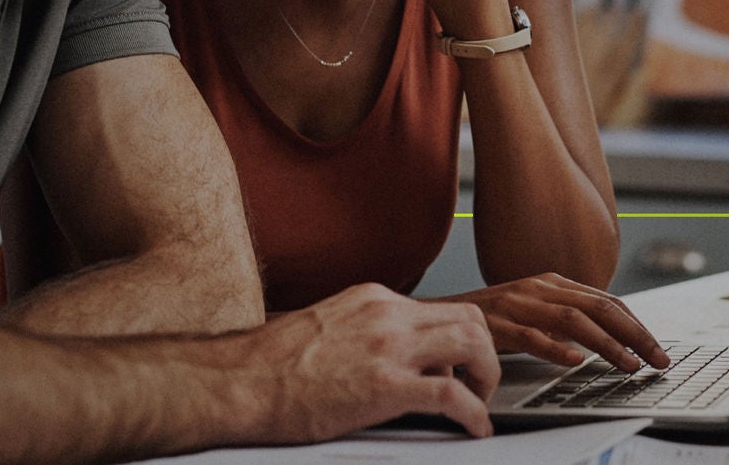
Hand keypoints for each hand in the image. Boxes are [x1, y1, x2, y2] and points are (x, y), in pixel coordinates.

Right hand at [248, 283, 501, 440]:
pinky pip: (453, 395)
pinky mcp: (385, 386)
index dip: (459, 340)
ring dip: (487, 376)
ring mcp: (388, 347)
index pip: (440, 308)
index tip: (459, 365)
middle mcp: (386, 314)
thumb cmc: (270, 364)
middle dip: (485, 352)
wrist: (240, 381)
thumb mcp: (328, 327)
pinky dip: (474, 414)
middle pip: (469, 317)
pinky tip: (474, 428)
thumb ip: (366, 333)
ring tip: (479, 402)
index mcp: (372, 299)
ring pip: (473, 343)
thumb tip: (389, 357)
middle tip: (479, 383)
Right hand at [428, 274, 669, 371]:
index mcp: (551, 282)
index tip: (657, 348)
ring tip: (628, 365)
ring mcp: (517, 304)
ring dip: (607, 345)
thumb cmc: (489, 318)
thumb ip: (563, 317)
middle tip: (657, 359)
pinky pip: (531, 336)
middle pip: (599, 307)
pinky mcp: (496, 323)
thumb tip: (606, 336)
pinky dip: (556, 348)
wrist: (437, 316)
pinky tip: (576, 362)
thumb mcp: (532, 310)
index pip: (606, 301)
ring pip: (573, 321)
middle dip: (635, 334)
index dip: (636, 324)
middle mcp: (538, 288)